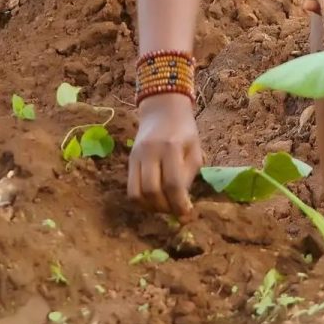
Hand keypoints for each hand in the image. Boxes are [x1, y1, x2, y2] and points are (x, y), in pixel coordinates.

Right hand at [127, 93, 202, 219]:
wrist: (162, 109)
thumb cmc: (184, 131)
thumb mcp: (194, 150)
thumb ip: (188, 176)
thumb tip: (182, 206)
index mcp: (171, 147)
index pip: (173, 184)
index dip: (179, 204)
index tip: (186, 214)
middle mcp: (150, 151)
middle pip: (152, 191)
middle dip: (165, 208)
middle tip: (176, 211)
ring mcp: (136, 156)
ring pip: (137, 193)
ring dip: (151, 207)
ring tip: (164, 207)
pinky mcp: (129, 160)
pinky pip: (130, 189)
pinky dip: (141, 201)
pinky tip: (153, 201)